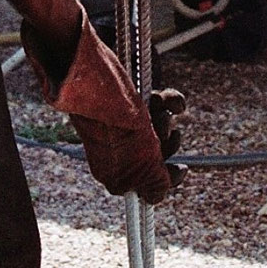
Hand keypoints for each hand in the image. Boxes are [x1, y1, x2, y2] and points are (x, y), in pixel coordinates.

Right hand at [23, 9, 177, 201]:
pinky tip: (174, 101)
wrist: (86, 69)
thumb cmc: (112, 118)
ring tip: (157, 108)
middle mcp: (117, 148)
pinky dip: (168, 101)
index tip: (180, 169)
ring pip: (156, 126)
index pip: (144, 185)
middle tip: (167, 132)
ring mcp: (120, 122)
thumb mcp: (141, 157)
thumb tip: (155, 198)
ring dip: (165, 118)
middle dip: (166, 142)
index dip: (166, 179)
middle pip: (153, 154)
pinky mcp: (125, 99)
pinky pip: (155, 104)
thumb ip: (153, 181)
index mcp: (114, 171)